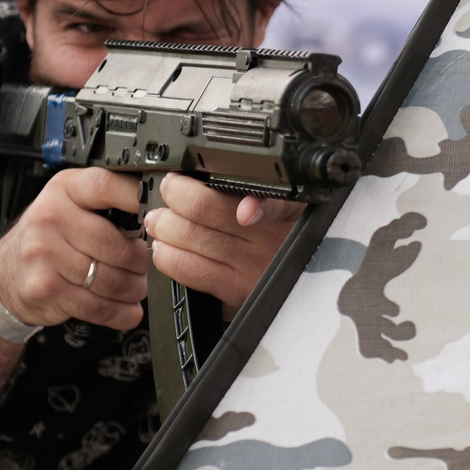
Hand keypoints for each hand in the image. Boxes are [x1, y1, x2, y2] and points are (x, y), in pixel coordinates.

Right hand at [0, 168, 150, 331]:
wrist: (5, 273)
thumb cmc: (47, 237)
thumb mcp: (69, 203)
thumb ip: (106, 201)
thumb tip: (158, 210)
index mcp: (63, 190)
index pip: (105, 186)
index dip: (138, 200)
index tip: (160, 215)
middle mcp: (51, 219)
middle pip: (117, 245)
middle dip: (141, 262)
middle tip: (146, 266)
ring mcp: (45, 256)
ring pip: (112, 280)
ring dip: (134, 289)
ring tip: (137, 287)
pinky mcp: (46, 289)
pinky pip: (98, 306)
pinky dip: (121, 313)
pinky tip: (127, 308)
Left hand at [143, 174, 305, 316]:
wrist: (310, 293)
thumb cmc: (293, 242)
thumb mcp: (298, 208)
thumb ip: (270, 193)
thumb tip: (233, 188)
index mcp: (281, 209)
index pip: (238, 187)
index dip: (203, 181)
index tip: (182, 176)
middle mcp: (266, 237)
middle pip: (204, 207)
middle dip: (174, 195)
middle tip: (167, 191)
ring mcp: (250, 266)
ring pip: (193, 237)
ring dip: (166, 225)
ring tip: (158, 220)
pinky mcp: (237, 293)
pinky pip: (193, 271)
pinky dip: (169, 257)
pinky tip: (163, 250)